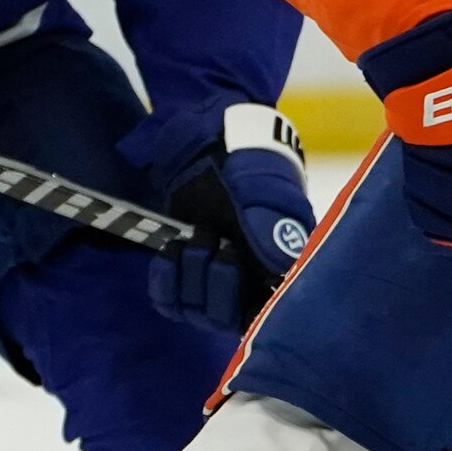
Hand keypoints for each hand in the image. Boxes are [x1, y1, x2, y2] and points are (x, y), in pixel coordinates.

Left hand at [137, 103, 315, 332]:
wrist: (206, 130)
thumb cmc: (243, 152)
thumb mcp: (257, 180)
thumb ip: (270, 221)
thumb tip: (283, 266)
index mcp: (286, 257)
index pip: (276, 308)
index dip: (253, 301)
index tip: (233, 257)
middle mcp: (256, 276)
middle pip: (236, 320)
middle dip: (217, 287)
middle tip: (211, 239)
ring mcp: (221, 276)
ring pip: (204, 315)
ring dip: (190, 282)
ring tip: (188, 239)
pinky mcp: (188, 273)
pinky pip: (173, 304)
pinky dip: (165, 285)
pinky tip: (167, 255)